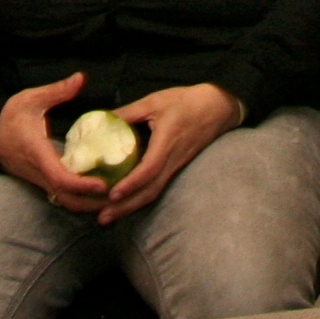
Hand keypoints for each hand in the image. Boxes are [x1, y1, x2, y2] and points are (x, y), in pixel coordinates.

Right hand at [0, 71, 112, 215]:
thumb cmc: (10, 115)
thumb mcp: (31, 98)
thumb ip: (57, 91)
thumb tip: (80, 78)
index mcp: (37, 153)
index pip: (60, 177)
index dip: (82, 185)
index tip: (104, 184)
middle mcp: (39, 172)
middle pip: (66, 199)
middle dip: (91, 203)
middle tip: (118, 197)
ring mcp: (39, 179)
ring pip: (64, 201)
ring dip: (87, 204)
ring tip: (112, 198)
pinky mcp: (41, 181)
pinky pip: (62, 196)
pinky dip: (80, 197)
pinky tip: (96, 191)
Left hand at [92, 83, 243, 222]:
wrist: (218, 107)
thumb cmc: (186, 101)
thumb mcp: (154, 101)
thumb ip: (128, 112)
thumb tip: (101, 119)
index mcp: (167, 141)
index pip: (150, 168)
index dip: (132, 183)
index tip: (113, 194)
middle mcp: (173, 159)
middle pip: (150, 190)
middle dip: (126, 206)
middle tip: (103, 217)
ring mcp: (176, 166)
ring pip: (154, 192)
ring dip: (131, 206)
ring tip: (109, 216)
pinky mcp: (176, 168)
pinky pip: (158, 186)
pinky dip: (140, 197)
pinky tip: (126, 202)